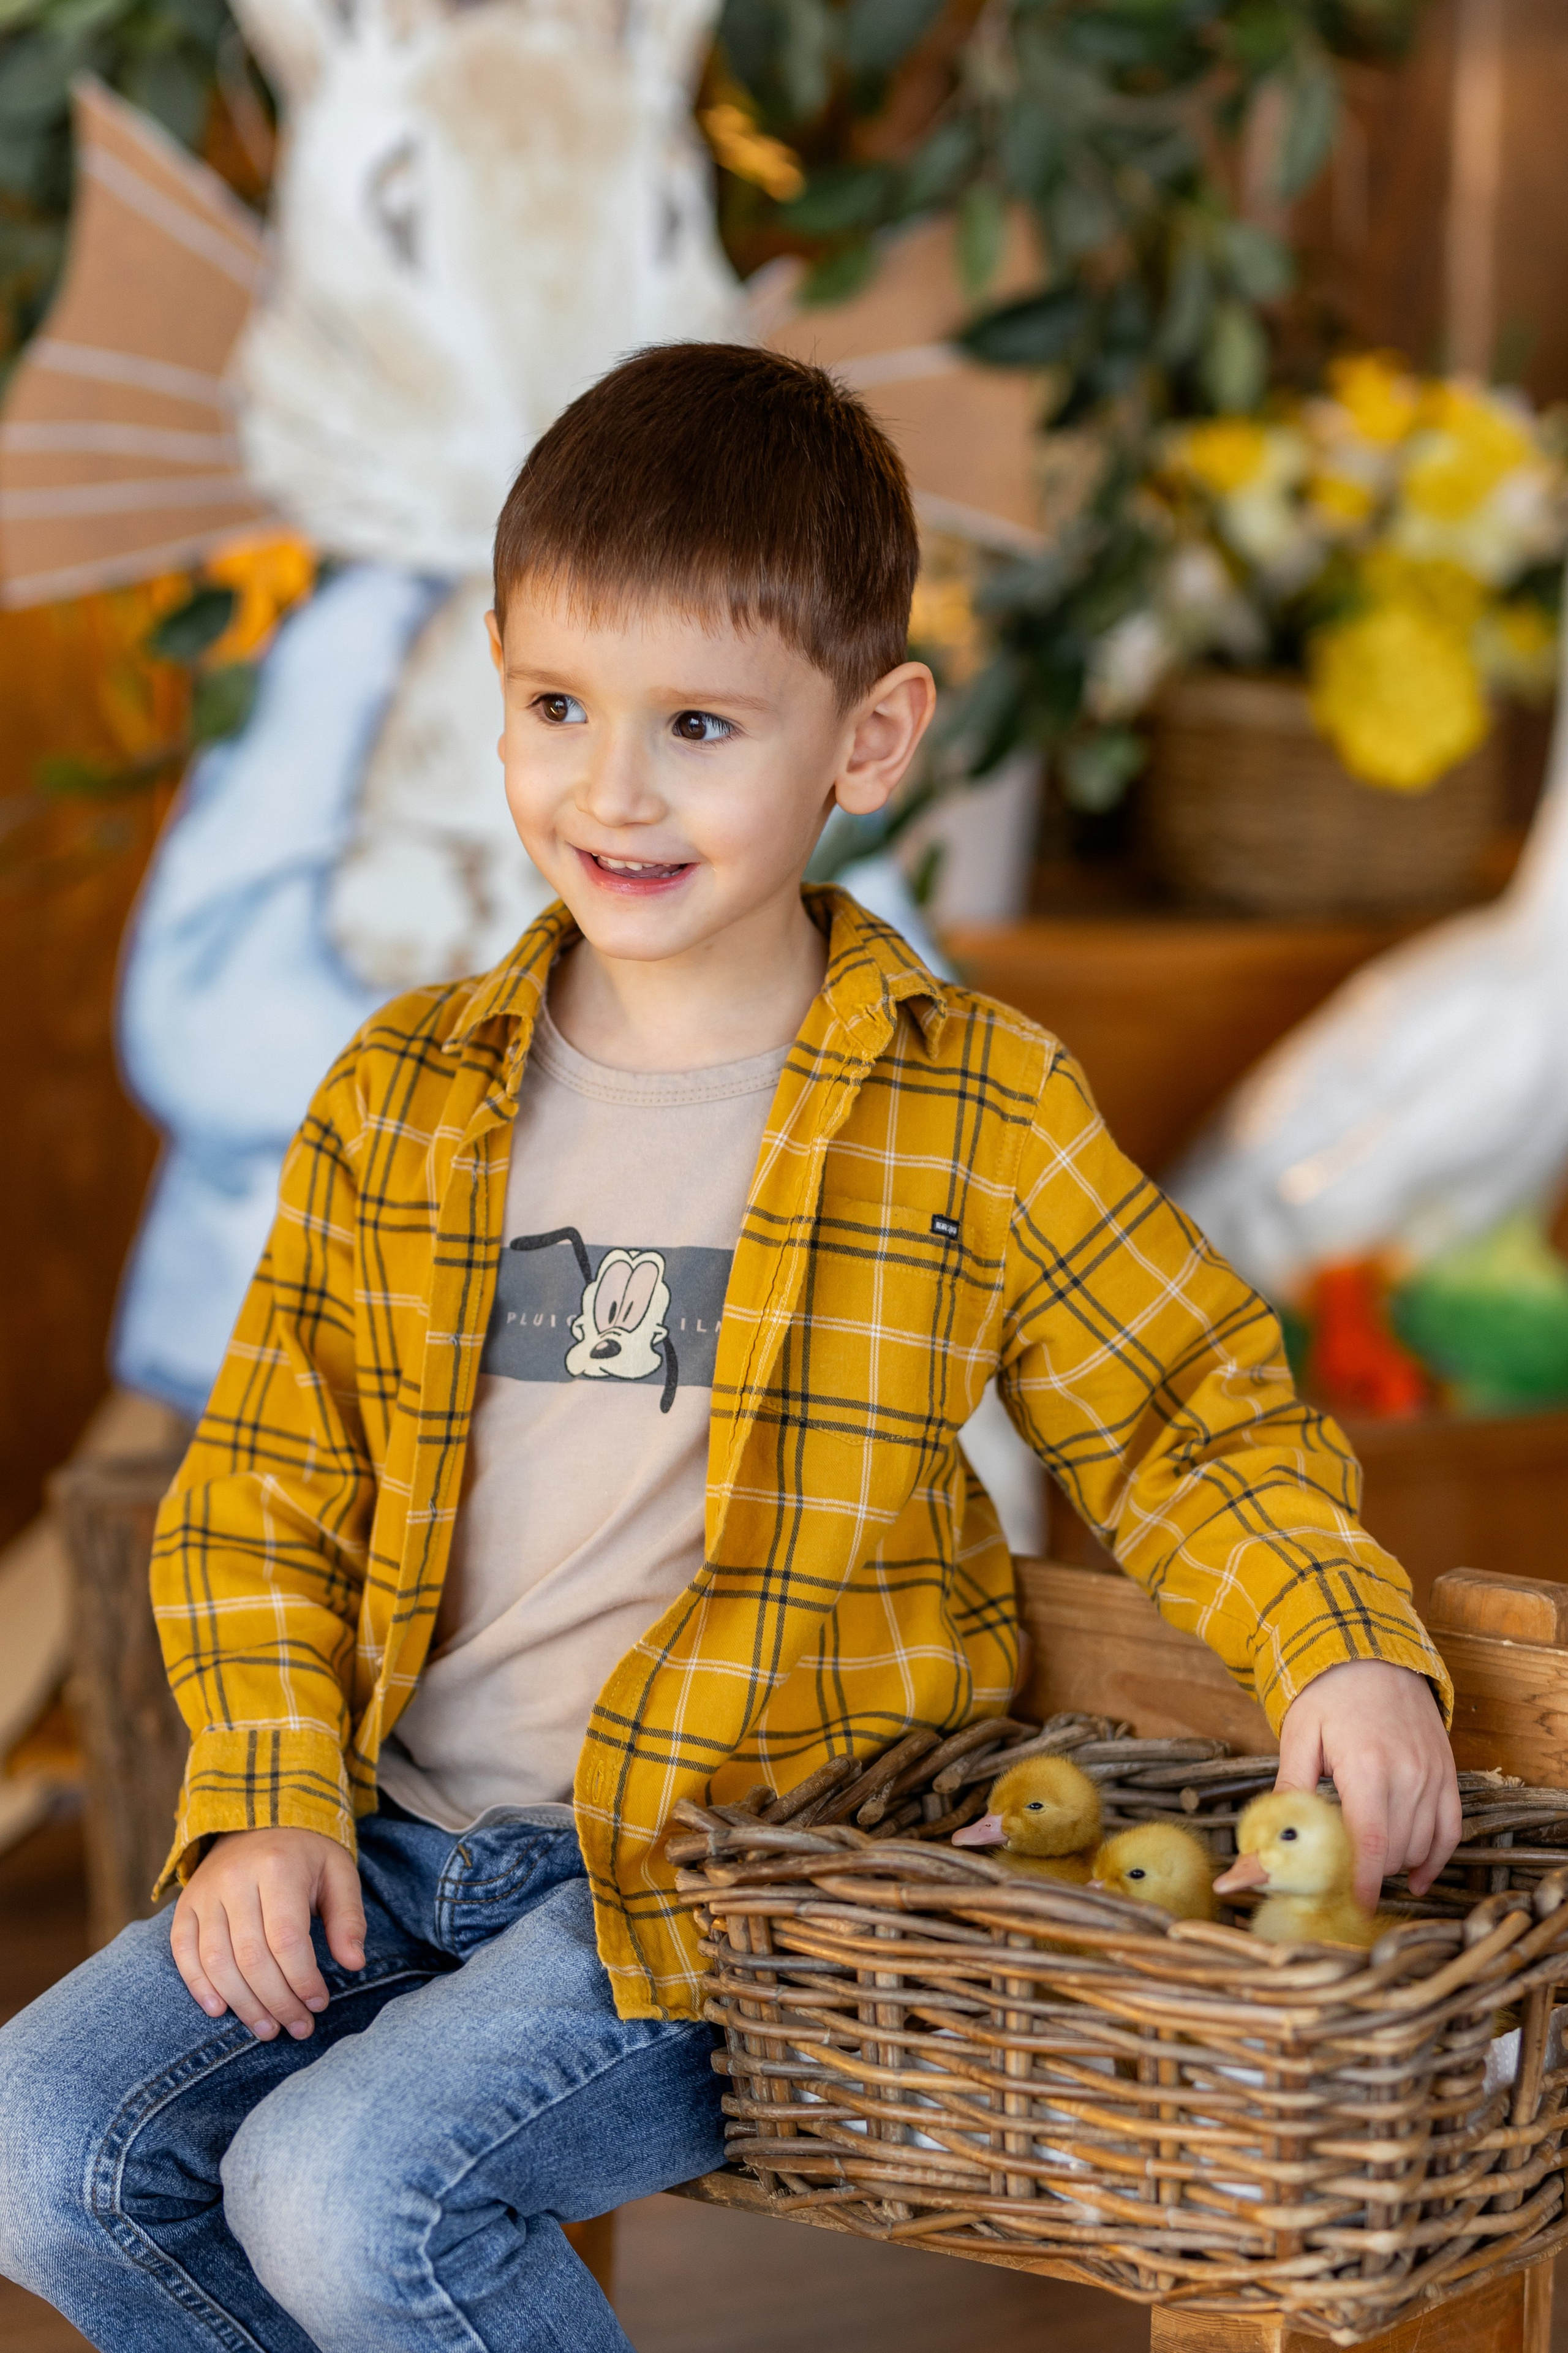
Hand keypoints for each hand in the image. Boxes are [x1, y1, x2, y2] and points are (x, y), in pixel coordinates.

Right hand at [171, 1826, 365, 2041]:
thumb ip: (348, 1917)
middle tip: (298, 2028)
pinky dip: (198, 1986)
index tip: (320, 2003)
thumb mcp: (338, 1872)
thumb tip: (354, 1964)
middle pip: (250, 1957)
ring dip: (242, 2004)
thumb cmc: (306, 1853)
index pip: (286, 1938)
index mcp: (278, 1867)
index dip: (302, 1979)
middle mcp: (234, 1879)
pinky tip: (221, 2010)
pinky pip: (183, 1952)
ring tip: (268, 2029)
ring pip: (216, 1961)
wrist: (259, 1816)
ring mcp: (204, 1892)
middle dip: (277, 2001)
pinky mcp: (185, 1905)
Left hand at [1276, 1659, 1461, 1908]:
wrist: (1371, 1654)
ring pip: (1421, 1846)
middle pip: (1393, 1851)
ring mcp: (1433, 1775)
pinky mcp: (1447, 1774)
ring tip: (1366, 1863)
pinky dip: (1435, 1858)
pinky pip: (1450, 1830)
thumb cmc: (1327, 1695)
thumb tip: (1258, 1850)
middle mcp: (1407, 1775)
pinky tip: (1416, 1877)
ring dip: (1394, 1864)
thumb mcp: (1297, 1739)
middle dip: (1367, 1870)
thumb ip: (1285, 1797)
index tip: (1353, 1906)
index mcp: (1365, 1768)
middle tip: (1341, 1872)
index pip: (1369, 1843)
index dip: (1362, 1883)